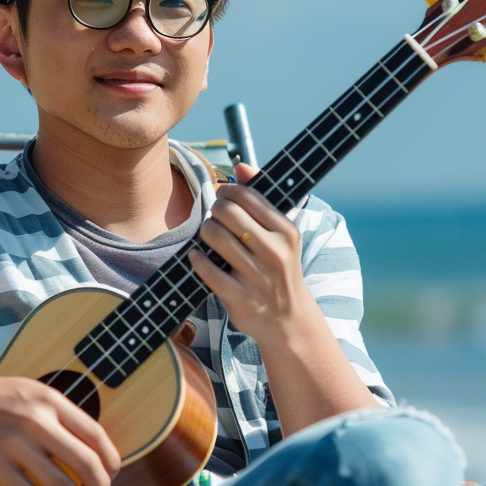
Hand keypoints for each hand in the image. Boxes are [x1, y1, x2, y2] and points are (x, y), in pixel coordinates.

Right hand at [0, 370, 120, 485]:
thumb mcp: (34, 393)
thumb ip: (61, 416)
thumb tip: (90, 450)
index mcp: (51, 400)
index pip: (95, 434)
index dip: (110, 459)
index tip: (112, 473)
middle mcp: (37, 420)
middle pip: (84, 460)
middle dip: (99, 485)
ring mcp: (14, 442)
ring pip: (58, 482)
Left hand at [186, 164, 326, 347]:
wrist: (288, 320)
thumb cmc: (278, 268)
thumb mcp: (279, 234)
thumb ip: (259, 197)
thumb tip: (239, 165)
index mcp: (286, 231)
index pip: (247, 196)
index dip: (227, 191)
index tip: (222, 196)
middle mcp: (274, 253)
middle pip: (227, 212)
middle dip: (215, 210)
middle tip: (216, 218)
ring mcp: (257, 277)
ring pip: (214, 236)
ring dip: (205, 232)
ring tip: (209, 237)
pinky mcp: (239, 298)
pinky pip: (205, 268)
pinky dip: (197, 259)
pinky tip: (199, 257)